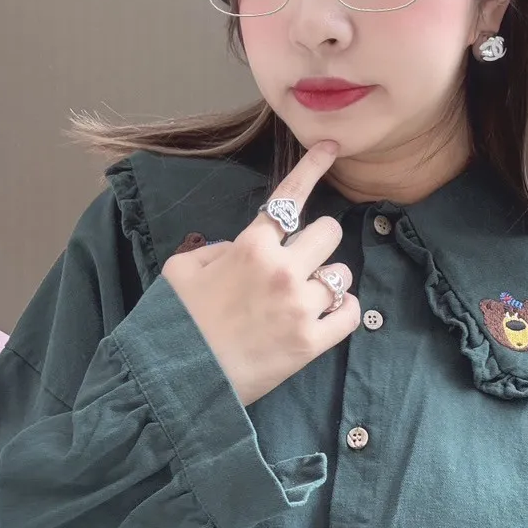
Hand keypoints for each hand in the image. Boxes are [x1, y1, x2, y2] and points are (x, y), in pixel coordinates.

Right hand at [160, 141, 359, 406]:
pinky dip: (342, 313)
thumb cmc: (176, 323)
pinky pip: (351, 312)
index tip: (332, 148)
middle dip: (318, 245)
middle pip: (330, 232)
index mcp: (250, 246)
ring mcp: (300, 306)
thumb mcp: (182, 270)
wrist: (179, 380)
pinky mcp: (311, 342)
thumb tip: (240, 248)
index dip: (313, 167)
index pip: (289, 197)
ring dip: (327, 283)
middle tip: (302, 265)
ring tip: (302, 302)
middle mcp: (281, 269)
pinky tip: (323, 319)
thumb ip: (216, 249)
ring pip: (342, 274)